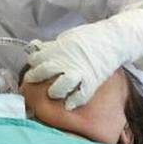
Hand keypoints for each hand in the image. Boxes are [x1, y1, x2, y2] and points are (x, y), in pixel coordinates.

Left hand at [23, 9, 142, 109]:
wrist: (112, 40)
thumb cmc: (87, 38)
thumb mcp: (66, 37)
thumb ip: (51, 46)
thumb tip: (35, 48)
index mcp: (58, 48)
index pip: (37, 57)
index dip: (32, 63)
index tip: (31, 67)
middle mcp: (66, 60)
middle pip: (46, 71)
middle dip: (35, 78)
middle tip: (30, 82)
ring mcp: (80, 71)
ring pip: (63, 84)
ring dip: (55, 90)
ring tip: (52, 93)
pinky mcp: (92, 80)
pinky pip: (82, 94)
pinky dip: (75, 101)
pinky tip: (68, 106)